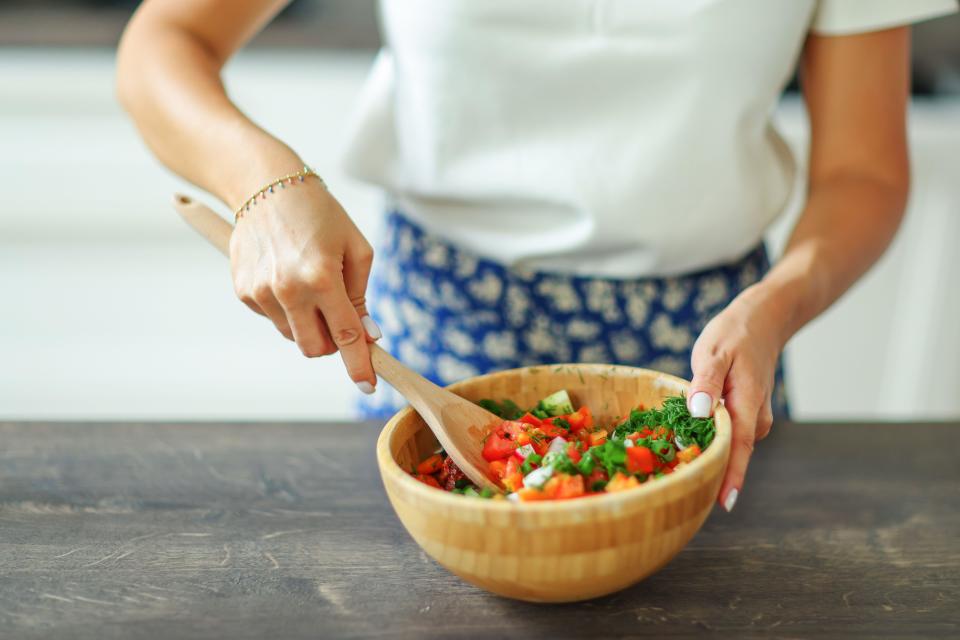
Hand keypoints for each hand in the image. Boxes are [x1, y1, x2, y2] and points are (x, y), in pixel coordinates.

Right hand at [229, 176, 380, 393]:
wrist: (266, 185)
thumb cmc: (320, 215)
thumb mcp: (354, 248)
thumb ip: (361, 295)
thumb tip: (367, 335)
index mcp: (322, 277)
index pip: (345, 335)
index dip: (359, 364)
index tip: (368, 385)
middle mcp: (288, 289)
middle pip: (315, 348)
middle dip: (332, 344)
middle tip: (339, 319)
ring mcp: (261, 293)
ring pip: (294, 336)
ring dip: (309, 325)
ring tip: (311, 286)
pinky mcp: (243, 292)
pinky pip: (274, 319)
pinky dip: (287, 309)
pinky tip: (287, 277)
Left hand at [687, 284, 786, 511]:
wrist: (765, 321)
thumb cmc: (736, 334)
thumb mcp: (714, 352)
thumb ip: (706, 383)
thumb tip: (699, 413)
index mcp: (747, 405)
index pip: (738, 449)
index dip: (730, 477)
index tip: (722, 504)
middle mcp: (754, 419)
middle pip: (731, 454)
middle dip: (708, 473)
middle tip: (677, 493)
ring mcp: (752, 419)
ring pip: (728, 445)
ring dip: (706, 456)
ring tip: (673, 473)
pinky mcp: (745, 416)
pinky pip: (727, 435)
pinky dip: (708, 441)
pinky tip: (685, 446)